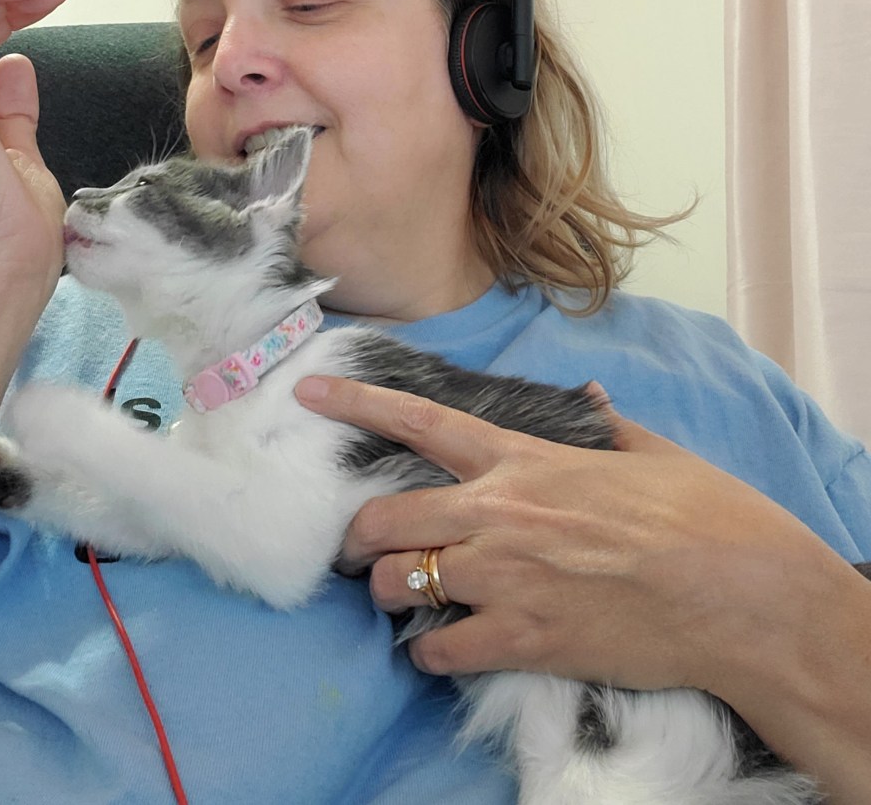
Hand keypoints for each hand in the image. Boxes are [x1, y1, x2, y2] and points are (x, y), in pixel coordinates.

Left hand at [295, 375, 842, 700]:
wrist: (738, 593)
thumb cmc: (700, 514)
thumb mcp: (648, 451)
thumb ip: (601, 424)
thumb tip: (589, 397)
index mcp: (523, 459)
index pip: (420, 421)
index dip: (357, 404)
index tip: (309, 393)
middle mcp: (497, 512)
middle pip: (384, 518)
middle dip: (357, 535)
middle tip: (359, 548)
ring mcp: (504, 578)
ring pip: (397, 583)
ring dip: (389, 593)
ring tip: (403, 600)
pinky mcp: (522, 639)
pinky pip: (440, 649)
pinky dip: (431, 653)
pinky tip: (445, 650)